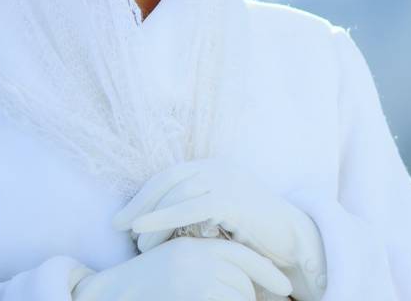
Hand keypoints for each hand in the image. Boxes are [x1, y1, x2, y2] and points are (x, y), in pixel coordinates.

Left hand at [111, 158, 327, 299]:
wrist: (293, 240)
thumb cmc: (254, 234)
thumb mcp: (220, 216)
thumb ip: (195, 210)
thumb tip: (157, 222)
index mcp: (215, 168)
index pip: (170, 176)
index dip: (144, 195)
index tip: (124, 217)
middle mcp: (219, 168)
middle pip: (168, 180)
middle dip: (139, 203)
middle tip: (118, 226)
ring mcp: (227, 180)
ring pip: (176, 194)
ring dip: (150, 218)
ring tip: (137, 242)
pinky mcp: (233, 198)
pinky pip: (190, 207)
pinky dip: (162, 217)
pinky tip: (143, 229)